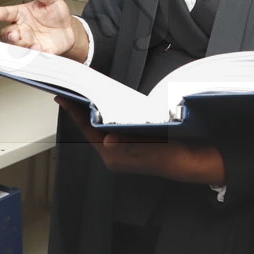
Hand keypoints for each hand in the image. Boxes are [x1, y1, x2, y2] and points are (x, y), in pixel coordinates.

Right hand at [0, 0, 87, 60]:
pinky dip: (41, 54)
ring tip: (34, 45)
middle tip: (15, 34)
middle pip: (8, 34)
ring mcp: (28, 42)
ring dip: (24, 47)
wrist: (68, 30)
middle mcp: (21, 29)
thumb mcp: (51, 0)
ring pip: (18, 47)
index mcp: (21, 14)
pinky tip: (46, 51)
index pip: (8, 13)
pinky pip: (37, 55)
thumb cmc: (55, 14)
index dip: (2, 13)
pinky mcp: (39, 52)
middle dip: (10, 35)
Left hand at [56, 97, 224, 185]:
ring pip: (100, 127)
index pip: (88, 131)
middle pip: (91, 128)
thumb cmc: (172, 157)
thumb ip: (130, 146)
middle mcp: (114, 155)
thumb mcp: (152, 150)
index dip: (75, 113)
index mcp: (114, 157)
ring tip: (84, 94)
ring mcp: (121, 150)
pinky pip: (111, 126)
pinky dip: (106, 114)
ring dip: (92, 111)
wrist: (190, 163)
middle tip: (71, 90)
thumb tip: (109, 140)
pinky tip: (106, 103)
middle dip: (81, 110)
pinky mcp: (129, 144)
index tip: (63, 97)